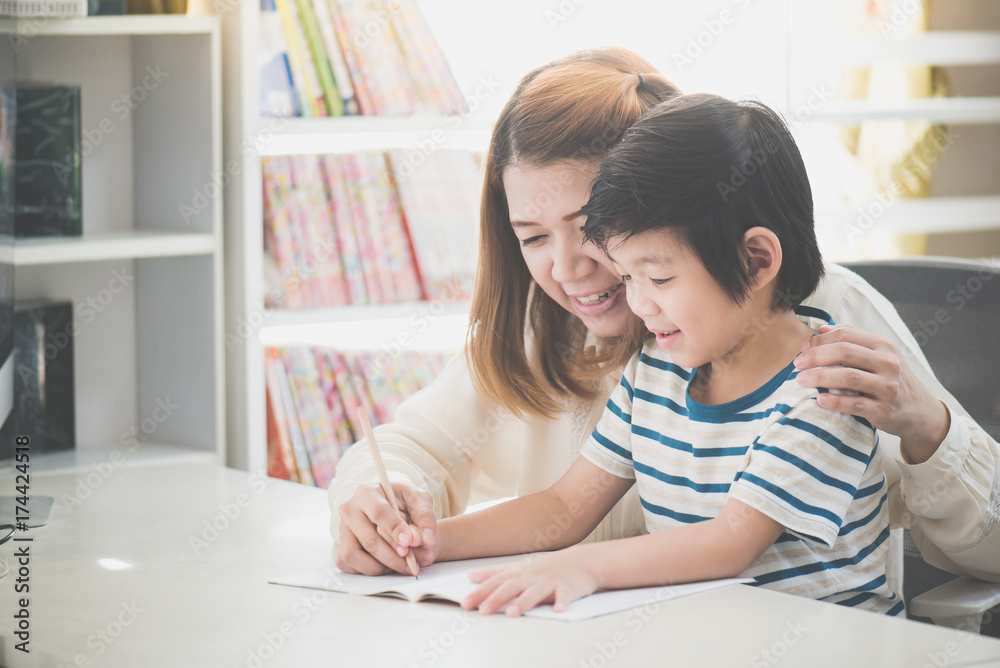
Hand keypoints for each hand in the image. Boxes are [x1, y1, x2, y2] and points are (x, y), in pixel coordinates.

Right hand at [335, 482, 437, 575]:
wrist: (392, 507)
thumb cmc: (403, 501)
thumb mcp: (418, 499)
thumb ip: (424, 516)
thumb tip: (427, 539)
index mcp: (367, 493)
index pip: (378, 512)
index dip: (394, 529)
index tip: (409, 542)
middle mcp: (350, 511)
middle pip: (369, 539)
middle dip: (393, 556)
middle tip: (413, 563)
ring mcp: (343, 530)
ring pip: (354, 555)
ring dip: (381, 567)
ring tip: (402, 566)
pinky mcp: (341, 547)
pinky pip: (348, 565)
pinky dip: (368, 570)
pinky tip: (387, 567)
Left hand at [460, 547, 597, 616]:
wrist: (581, 561)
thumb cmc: (547, 568)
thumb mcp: (519, 568)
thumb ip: (494, 573)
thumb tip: (470, 576)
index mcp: (520, 573)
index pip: (496, 582)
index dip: (480, 592)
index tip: (465, 603)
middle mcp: (532, 577)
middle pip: (512, 586)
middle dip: (496, 598)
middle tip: (483, 611)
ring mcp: (550, 582)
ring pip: (535, 592)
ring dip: (524, 602)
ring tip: (513, 613)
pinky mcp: (568, 588)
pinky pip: (565, 596)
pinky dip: (562, 602)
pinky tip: (558, 610)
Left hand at [794, 324, 949, 463]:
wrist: (921, 411)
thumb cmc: (892, 379)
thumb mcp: (880, 355)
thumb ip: (853, 340)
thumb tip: (823, 328)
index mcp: (883, 345)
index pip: (846, 335)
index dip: (820, 340)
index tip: (802, 348)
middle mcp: (888, 363)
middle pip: (845, 352)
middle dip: (816, 356)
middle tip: (797, 363)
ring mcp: (887, 387)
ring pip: (849, 377)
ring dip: (820, 377)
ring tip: (801, 380)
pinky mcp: (884, 410)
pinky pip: (855, 404)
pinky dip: (835, 401)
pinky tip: (820, 400)